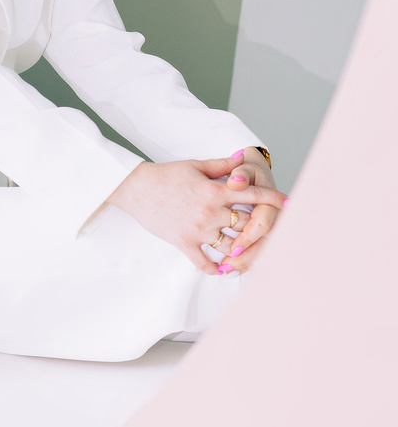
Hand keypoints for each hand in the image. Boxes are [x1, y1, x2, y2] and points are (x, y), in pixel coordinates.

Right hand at [107, 153, 288, 274]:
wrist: (137, 188)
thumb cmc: (166, 174)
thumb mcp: (196, 165)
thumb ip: (222, 165)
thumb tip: (243, 157)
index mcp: (215, 191)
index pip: (252, 194)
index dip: (273, 198)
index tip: (288, 202)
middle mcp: (211, 212)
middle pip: (247, 225)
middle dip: (262, 229)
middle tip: (275, 235)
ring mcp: (198, 230)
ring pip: (231, 247)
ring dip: (242, 252)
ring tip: (252, 256)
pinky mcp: (184, 243)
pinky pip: (205, 263)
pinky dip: (215, 268)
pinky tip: (222, 269)